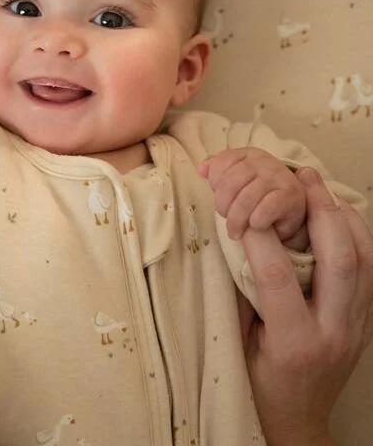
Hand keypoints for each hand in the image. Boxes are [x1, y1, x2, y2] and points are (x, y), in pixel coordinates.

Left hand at [199, 147, 306, 241]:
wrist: (292, 207)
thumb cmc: (258, 193)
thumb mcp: (237, 180)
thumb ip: (218, 171)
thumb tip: (201, 169)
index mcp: (248, 154)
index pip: (221, 162)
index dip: (215, 182)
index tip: (217, 195)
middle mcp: (264, 161)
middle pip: (230, 183)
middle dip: (223, 205)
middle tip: (225, 218)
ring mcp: (279, 177)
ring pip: (246, 199)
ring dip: (236, 219)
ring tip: (235, 230)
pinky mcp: (292, 196)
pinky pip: (266, 209)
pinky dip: (256, 221)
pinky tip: (255, 226)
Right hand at [240, 167, 372, 445]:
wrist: (298, 420)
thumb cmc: (259, 386)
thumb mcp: (240, 344)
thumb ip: (243, 296)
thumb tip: (239, 246)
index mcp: (295, 343)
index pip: (277, 276)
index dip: (258, 236)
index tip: (244, 210)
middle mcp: (336, 332)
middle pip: (339, 260)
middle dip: (319, 211)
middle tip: (301, 178)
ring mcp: (358, 325)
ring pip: (365, 260)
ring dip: (344, 216)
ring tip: (322, 187)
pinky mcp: (365, 319)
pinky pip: (369, 269)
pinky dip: (356, 235)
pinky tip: (339, 215)